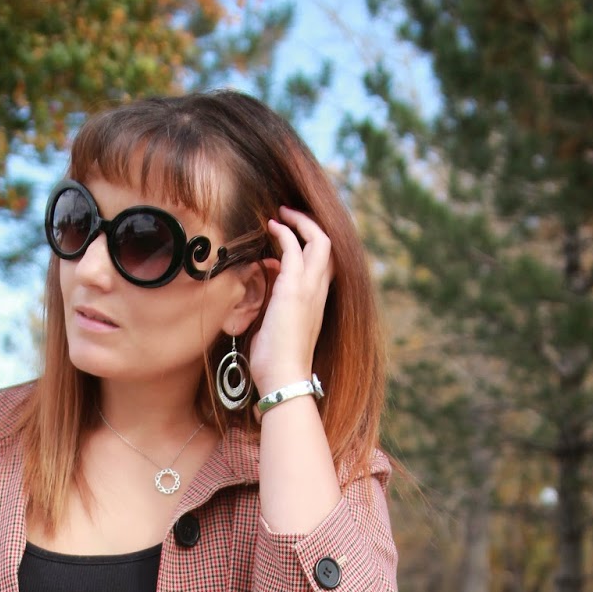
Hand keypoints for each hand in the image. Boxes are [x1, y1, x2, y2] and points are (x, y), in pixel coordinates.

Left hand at [247, 206, 333, 396]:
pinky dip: (285, 233)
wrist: (283, 378)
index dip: (311, 246)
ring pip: (319, 240)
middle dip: (310, 225)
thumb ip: (276, 308)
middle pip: (328, 245)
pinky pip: (295, 249)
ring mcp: (309, 289)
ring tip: (281, 213)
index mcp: (317, 302)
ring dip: (300, 222)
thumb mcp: (278, 328)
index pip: (325, 264)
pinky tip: (272, 226)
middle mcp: (319, 292)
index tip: (289, 239)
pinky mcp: (293, 289)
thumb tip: (264, 293)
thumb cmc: (277, 362)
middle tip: (289, 215)